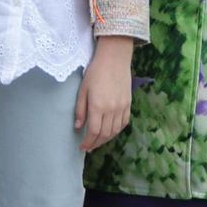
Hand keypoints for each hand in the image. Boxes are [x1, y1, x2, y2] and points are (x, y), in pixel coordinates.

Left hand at [75, 35, 132, 152]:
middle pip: (105, 134)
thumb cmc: (95, 72)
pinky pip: (124, 123)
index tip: (82, 147)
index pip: (94, 132)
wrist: (114, 59)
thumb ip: (80, 110)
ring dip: (106, 139)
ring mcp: (122, 107)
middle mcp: (111, 109)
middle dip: (96, 143)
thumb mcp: (83, 90)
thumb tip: (78, 127)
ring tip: (98, 141)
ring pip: (115, 131)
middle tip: (88, 147)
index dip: (88, 142)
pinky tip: (110, 132)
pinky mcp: (128, 104)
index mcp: (98, 106)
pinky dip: (117, 131)